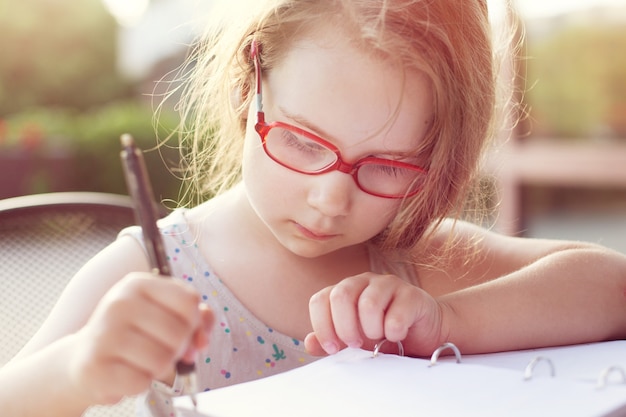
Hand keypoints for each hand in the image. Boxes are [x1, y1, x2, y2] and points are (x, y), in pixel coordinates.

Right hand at [66, 273, 213, 404]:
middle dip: (178, 348)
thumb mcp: (164, 314)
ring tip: (141, 361)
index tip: (184, 331)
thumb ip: (197, 318)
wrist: (84, 358)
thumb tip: (202, 339)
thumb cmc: (134, 334)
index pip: (188, 301)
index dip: (195, 322)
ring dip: (159, 368)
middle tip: (160, 349)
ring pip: (162, 360)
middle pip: (179, 332)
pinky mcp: (95, 366)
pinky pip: (141, 382)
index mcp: (138, 284)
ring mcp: (104, 333)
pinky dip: (140, 383)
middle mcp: (119, 303)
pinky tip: (126, 372)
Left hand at [305, 272, 443, 356]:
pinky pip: (396, 315)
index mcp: (345, 290)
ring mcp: (388, 284)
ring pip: (368, 304)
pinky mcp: (411, 295)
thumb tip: (309, 343)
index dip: (322, 326)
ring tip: (379, 339)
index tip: (332, 348)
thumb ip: (331, 340)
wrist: (425, 331)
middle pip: (341, 295)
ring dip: (371, 330)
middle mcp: (363, 281)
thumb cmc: (385, 334)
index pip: (320, 300)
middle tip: (356, 344)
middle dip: (345, 327)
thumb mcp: (355, 341)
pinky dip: (394, 333)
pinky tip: (398, 335)